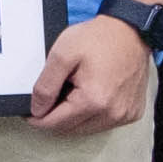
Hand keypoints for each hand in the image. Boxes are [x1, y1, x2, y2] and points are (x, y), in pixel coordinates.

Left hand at [23, 16, 158, 135]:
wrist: (131, 31)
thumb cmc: (99, 38)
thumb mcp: (62, 55)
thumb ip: (45, 86)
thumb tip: (37, 110)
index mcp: (93, 101)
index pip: (54, 125)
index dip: (37, 119)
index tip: (30, 111)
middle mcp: (112, 113)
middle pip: (69, 130)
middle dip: (56, 117)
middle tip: (53, 95)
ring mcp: (125, 115)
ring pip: (86, 129)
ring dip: (74, 117)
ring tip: (74, 91)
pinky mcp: (132, 113)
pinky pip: (104, 123)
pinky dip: (92, 114)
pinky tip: (91, 95)